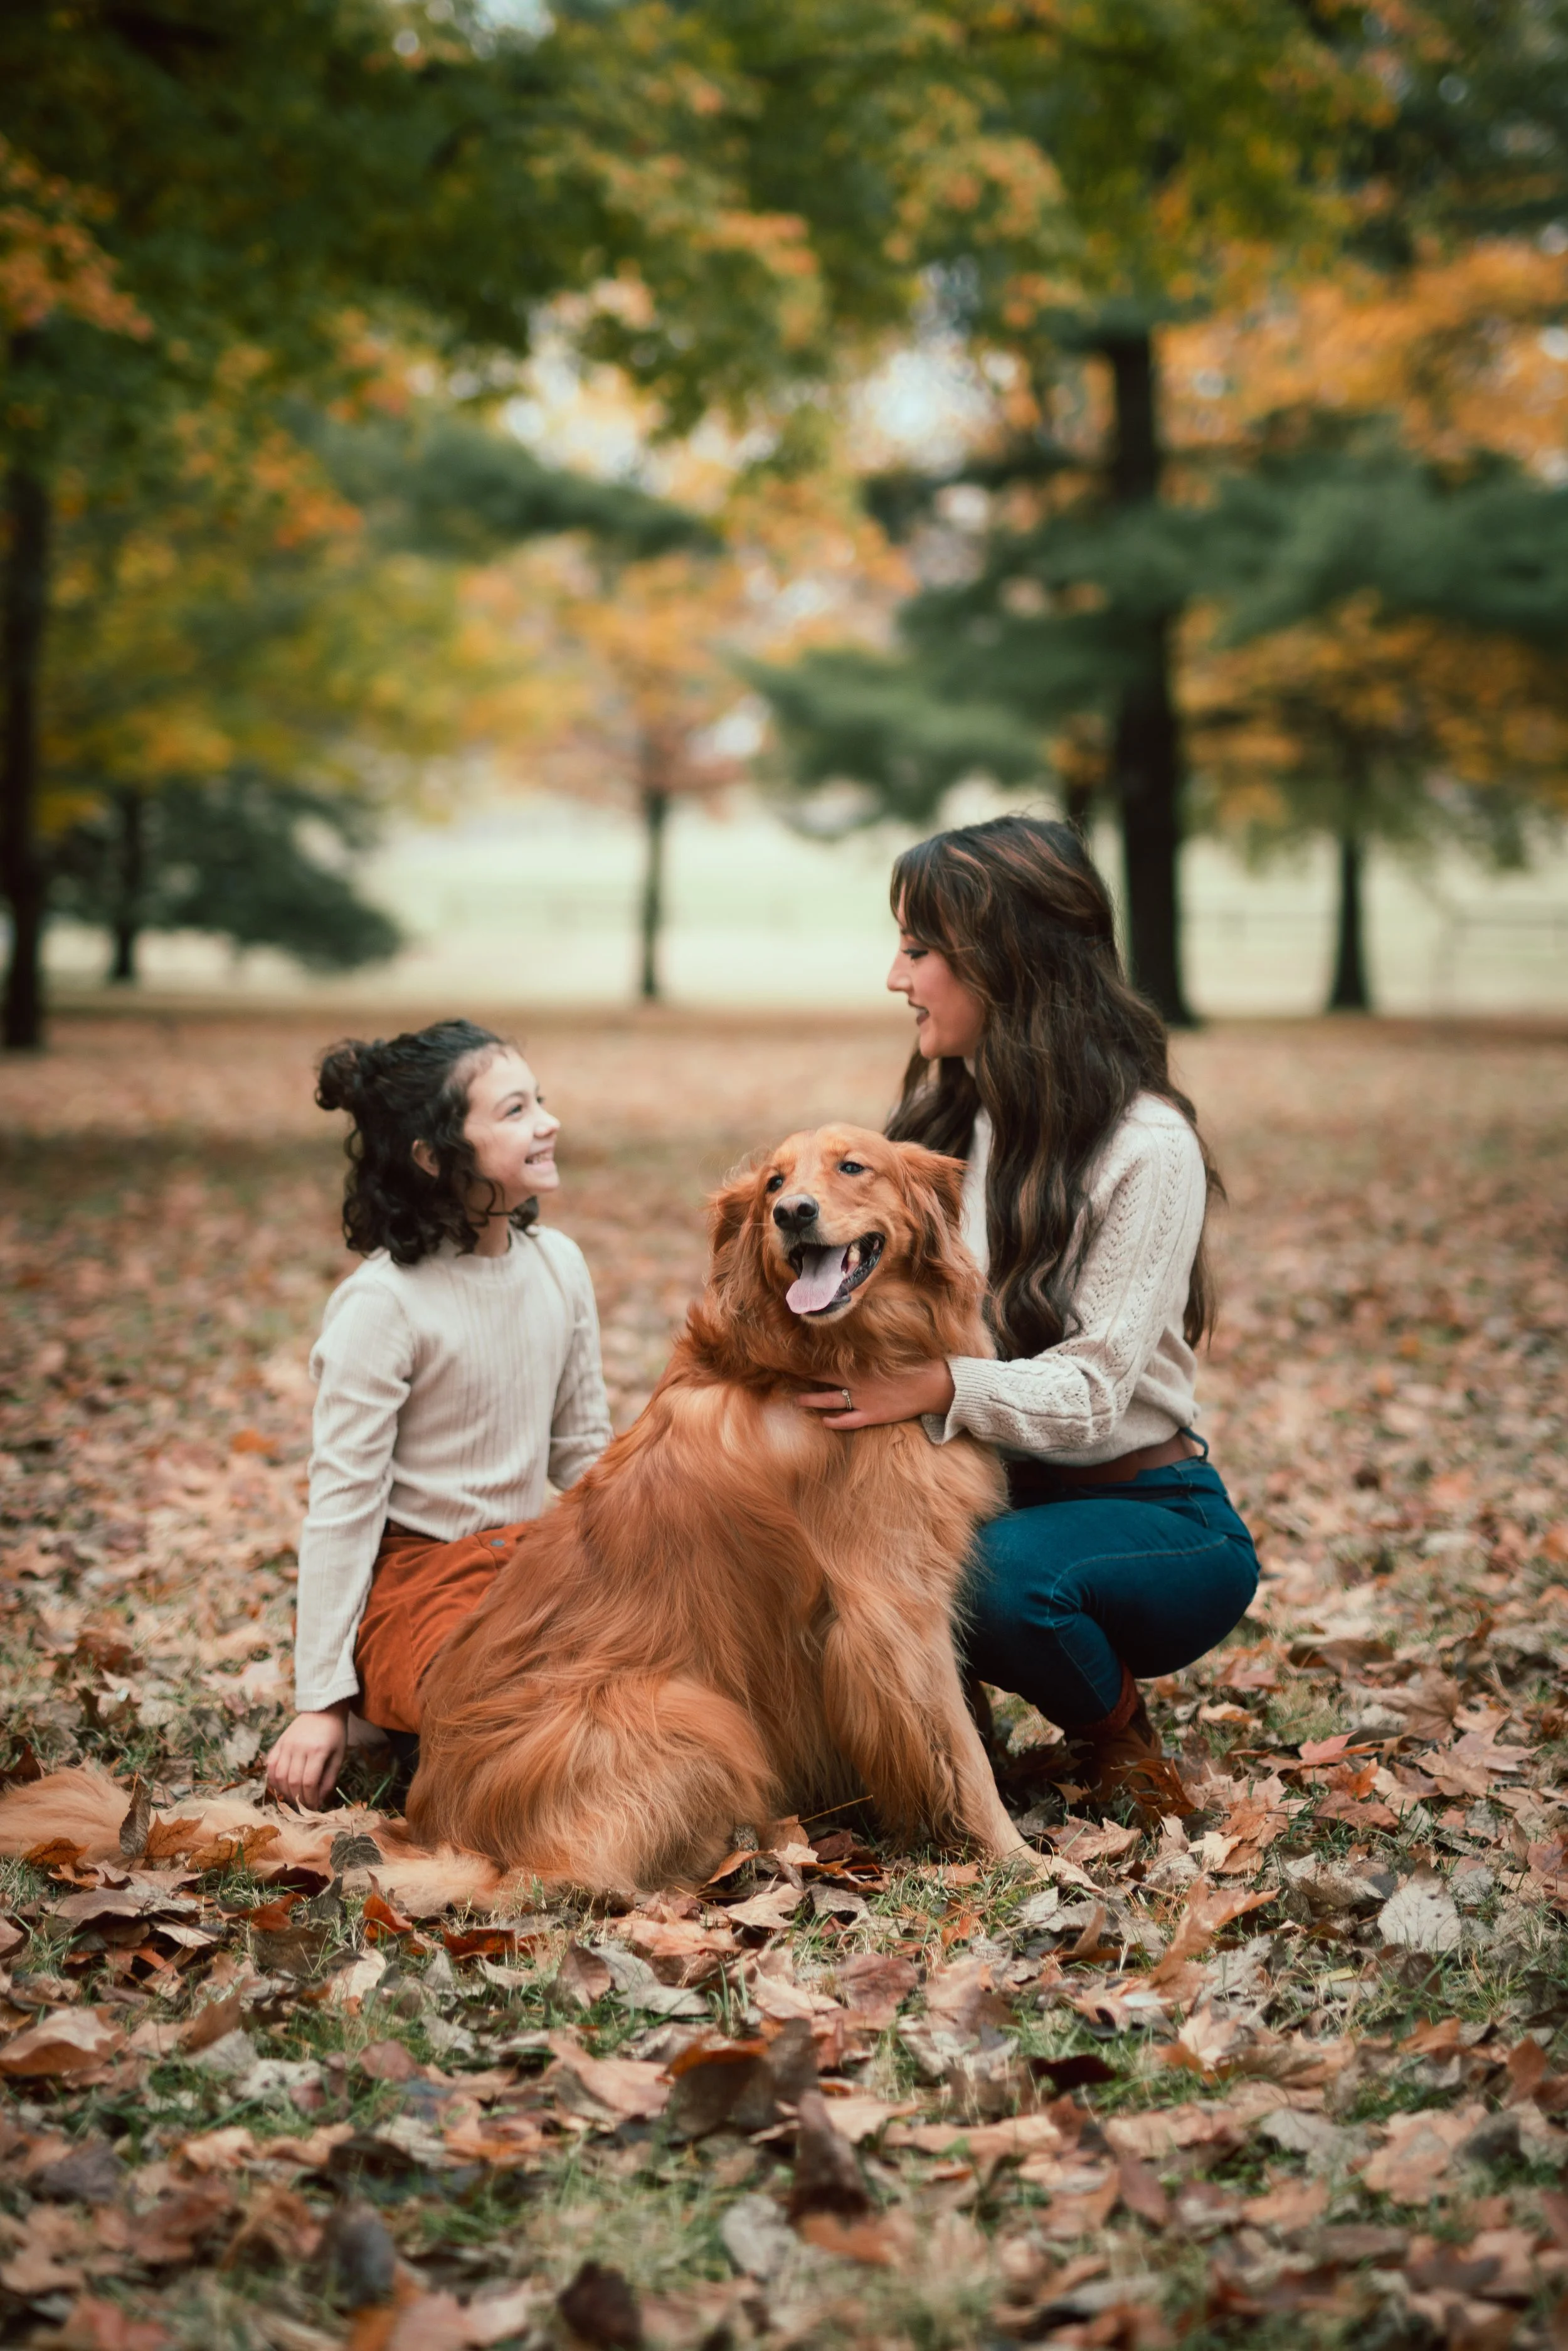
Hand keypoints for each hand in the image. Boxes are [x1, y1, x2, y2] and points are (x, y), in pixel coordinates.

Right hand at [266, 1705, 349, 1809]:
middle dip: (298, 1799)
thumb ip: (329, 1779)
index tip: (314, 1808)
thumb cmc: (335, 1734)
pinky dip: (273, 1780)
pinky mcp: (278, 1743)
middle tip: (304, 1807)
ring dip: (284, 1792)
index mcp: (318, 1751)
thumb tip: (319, 1800)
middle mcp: (299, 1748)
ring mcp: (286, 1744)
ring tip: (293, 1799)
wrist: (323, 1709)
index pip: (309, 1782)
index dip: (310, 1799)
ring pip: (278, 1775)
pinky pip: (270, 1765)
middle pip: (292, 1781)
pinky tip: (281, 1787)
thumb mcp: (338, 1755)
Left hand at [798, 1360, 955, 1430]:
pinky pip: (849, 1421)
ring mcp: (864, 1401)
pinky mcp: (873, 1416)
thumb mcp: (891, 1351)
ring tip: (797, 1400)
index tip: (796, 1358)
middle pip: (824, 1382)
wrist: (932, 1385)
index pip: (830, 1362)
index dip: (811, 1362)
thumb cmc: (914, 1363)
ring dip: (813, 1401)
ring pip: (830, 1402)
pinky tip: (825, 1421)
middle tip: (788, 1379)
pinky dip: (835, 1422)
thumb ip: (872, 1348)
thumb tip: (859, 1333)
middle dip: (806, 1381)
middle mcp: (858, 1383)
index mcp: (862, 1365)